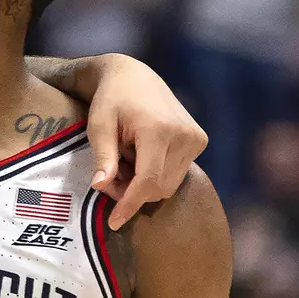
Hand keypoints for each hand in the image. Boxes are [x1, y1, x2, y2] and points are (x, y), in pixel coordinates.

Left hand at [84, 54, 205, 227]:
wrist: (133, 75)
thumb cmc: (110, 100)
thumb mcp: (99, 126)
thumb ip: (103, 157)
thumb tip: (100, 186)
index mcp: (159, 130)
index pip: (148, 181)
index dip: (130, 204)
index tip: (114, 221)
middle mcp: (184, 135)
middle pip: (159, 188)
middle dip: (132, 193)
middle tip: (110, 177)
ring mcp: (196, 138)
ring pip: (169, 185)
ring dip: (145, 184)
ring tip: (125, 161)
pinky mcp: (199, 140)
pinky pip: (177, 173)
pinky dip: (157, 174)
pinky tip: (141, 156)